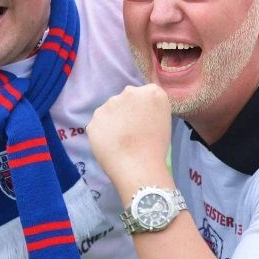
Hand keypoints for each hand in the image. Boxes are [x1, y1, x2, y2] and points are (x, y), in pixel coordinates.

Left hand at [86, 84, 173, 198]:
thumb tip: (139, 110)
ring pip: (110, 111)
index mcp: (151, 92)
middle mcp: (129, 92)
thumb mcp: (164, 121)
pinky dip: (102, 133)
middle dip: (127, 112)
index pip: (145, 94)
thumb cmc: (156, 148)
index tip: (145, 123)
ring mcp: (109, 104)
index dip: (144, 110)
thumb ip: (151, 108)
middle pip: (126, 99)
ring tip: (120, 141)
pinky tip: (110, 145)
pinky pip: (99, 124)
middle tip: (132, 132)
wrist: (138, 167)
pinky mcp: (94, 118)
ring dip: (113, 121)